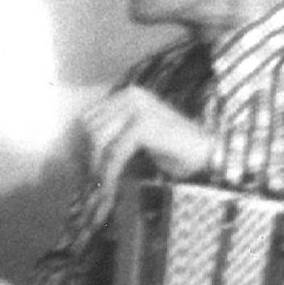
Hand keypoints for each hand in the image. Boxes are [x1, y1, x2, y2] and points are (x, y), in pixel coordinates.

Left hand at [79, 86, 212, 199]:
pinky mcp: (144, 125)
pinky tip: (108, 189)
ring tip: (99, 188)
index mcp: (125, 95)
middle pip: (89, 128)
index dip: (79, 147)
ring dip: (96, 168)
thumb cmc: (172, 152)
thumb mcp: (134, 139)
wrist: (209, 157)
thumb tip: (73, 153)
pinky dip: (109, 172)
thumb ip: (110, 138)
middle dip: (85, 158)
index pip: (87, 119)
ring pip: (98, 140)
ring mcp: (138, 107)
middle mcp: (130, 96)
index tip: (80, 171)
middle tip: (88, 182)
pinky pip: (115, 152)